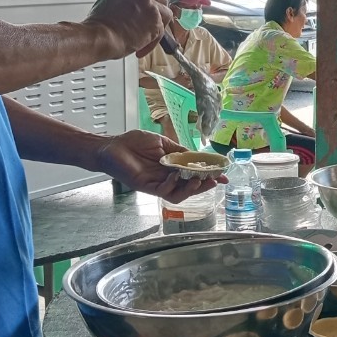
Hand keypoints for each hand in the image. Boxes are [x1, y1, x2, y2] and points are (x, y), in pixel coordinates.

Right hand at [85, 0, 173, 58]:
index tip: (146, 11)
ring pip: (165, 13)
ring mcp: (149, 5)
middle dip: (158, 10)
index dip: (148, 1)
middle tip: (152, 22)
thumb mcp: (106, 5)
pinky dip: (151, 43)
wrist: (99, 36)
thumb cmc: (97, 27)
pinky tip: (140, 49)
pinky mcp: (155, 20)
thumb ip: (122, 4)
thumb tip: (130, 12)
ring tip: (147, 38)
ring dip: (158, 27)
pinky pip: (160, 32)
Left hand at [92, 129, 224, 202]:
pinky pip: (163, 190)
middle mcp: (167, 178)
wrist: (113, 146)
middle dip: (204, 185)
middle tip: (215, 180)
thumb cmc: (134, 142)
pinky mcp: (146, 186)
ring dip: (190, 189)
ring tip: (199, 180)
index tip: (223, 175)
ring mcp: (157, 184)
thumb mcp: (163, 143)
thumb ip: (179, 151)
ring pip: (178, 194)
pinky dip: (171, 184)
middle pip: (190, 187)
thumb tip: (198, 155)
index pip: (194, 173)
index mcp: (172, 167)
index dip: (209, 175)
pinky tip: (175, 176)